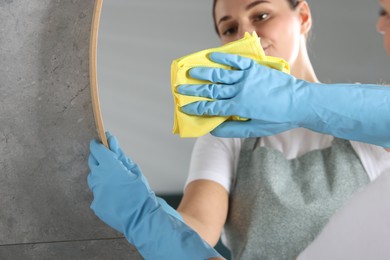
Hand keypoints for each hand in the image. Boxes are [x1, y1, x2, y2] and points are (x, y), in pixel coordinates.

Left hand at [87, 132, 221, 258]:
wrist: (142, 218)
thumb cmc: (141, 193)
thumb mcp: (134, 170)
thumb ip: (120, 155)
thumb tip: (111, 140)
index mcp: (110, 168)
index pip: (96, 150)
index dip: (98, 145)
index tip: (101, 143)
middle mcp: (99, 179)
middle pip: (93, 163)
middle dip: (100, 159)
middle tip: (111, 161)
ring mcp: (96, 193)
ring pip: (93, 178)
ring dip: (101, 175)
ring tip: (116, 181)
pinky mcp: (96, 204)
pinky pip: (97, 193)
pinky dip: (104, 191)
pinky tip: (116, 195)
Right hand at [177, 52, 306, 136]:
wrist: (300, 102)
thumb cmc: (278, 119)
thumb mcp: (255, 130)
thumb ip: (232, 129)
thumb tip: (213, 128)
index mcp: (239, 108)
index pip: (212, 108)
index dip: (196, 108)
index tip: (184, 107)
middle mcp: (240, 90)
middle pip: (211, 90)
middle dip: (194, 90)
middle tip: (179, 88)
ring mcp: (247, 77)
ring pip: (220, 74)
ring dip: (203, 73)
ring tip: (190, 71)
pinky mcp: (255, 68)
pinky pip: (237, 61)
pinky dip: (224, 58)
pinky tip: (212, 56)